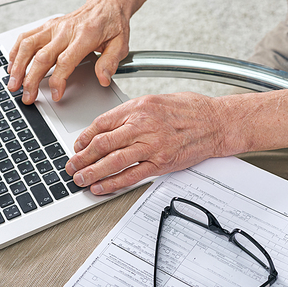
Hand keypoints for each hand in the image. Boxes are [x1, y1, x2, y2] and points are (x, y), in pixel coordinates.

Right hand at [7, 0, 165, 104]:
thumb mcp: (120, 44)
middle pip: (43, 57)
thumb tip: (103, 80)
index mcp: (85, 36)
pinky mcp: (48, 26)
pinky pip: (26, 37)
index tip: (55, 95)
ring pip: (29, 46)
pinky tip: (12, 65)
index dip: (58, 80)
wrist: (106, 4)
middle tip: (28, 97)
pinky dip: (16, 51)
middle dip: (32, 79)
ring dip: (18, 66)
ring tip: (13, 84)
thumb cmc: (113, 24)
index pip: (66, 61)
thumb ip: (110, 62)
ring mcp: (54, 27)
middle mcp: (66, 30)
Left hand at [65, 88, 287, 195]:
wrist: (217, 122)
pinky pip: (131, 176)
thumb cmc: (191, 109)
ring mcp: (151, 147)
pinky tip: (101, 187)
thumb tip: (110, 125)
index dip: (84, 137)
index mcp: (139, 107)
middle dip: (82, 157)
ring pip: (112, 162)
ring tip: (79, 179)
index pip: (102, 123)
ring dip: (91, 172)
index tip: (77, 145)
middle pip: (102, 144)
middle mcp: (142, 126)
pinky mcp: (161, 163)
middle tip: (71, 165)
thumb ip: (132, 112)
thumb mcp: (157, 99)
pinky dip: (113, 183)